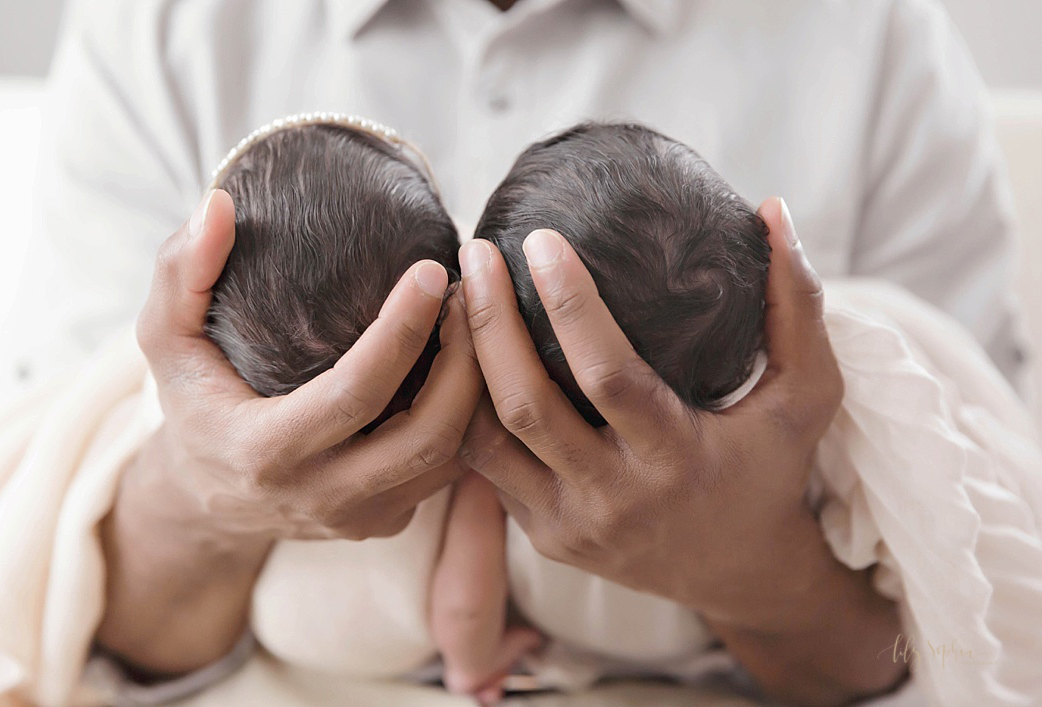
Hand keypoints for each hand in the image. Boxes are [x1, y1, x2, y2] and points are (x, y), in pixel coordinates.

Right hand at [98, 189, 482, 675]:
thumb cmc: (190, 401)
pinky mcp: (388, 521)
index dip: (401, 331)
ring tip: (476, 317)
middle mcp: (322, 497)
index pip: (355, 394)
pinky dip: (470, 416)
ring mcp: (362, 518)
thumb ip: (181, 272)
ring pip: (452, 458)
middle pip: (427, 436)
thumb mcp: (163, 338)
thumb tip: (221, 205)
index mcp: (266, 452)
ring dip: (478, 388)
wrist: (205, 497)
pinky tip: (469, 361)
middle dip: (465, 360)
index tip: (431, 270)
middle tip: (471, 293)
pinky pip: (450, 471)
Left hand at [456, 197, 842, 628]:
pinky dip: (464, 406)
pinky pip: (484, 466)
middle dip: (490, 322)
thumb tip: (773, 208)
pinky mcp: (543, 536)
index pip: (608, 376)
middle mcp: (615, 498)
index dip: (570, 306)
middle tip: (475, 250)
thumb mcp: (806, 394)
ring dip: (460, 362)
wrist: (740, 573)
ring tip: (456, 292)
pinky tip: (456, 349)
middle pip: (526, 406)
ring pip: (485, 439)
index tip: (539, 240)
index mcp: (676, 458)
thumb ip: (796, 304)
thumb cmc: (771, 468)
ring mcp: (570, 523)